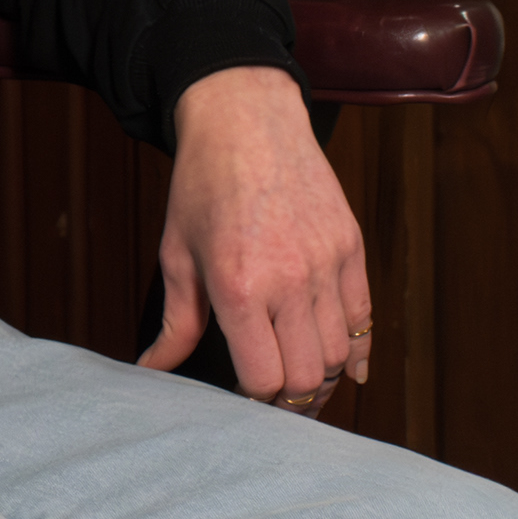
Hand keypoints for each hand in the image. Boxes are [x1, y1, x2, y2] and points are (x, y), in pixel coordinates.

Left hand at [141, 64, 370, 411]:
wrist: (246, 119)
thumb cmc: (203, 185)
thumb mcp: (176, 254)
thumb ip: (175, 323)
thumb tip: (153, 371)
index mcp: (239, 285)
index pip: (264, 378)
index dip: (252, 398)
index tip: (240, 394)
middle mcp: (290, 280)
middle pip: (308, 378)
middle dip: (289, 400)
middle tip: (272, 398)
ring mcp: (327, 264)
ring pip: (339, 355)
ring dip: (322, 377)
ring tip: (299, 381)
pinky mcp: (351, 248)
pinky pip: (364, 318)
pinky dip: (356, 350)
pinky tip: (343, 367)